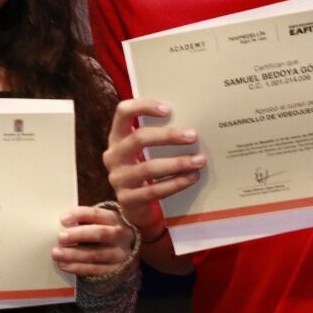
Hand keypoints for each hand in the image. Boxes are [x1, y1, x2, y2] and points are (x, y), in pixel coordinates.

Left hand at [51, 204, 134, 277]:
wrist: (122, 250)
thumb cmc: (102, 230)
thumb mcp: (97, 221)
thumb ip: (82, 219)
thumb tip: (62, 222)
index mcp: (115, 218)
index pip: (97, 214)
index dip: (80, 215)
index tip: (63, 219)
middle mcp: (121, 235)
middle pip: (101, 234)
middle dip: (79, 235)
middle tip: (60, 238)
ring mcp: (121, 254)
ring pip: (97, 254)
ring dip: (74, 254)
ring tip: (57, 254)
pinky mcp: (116, 270)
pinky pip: (96, 270)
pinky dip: (78, 268)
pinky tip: (64, 265)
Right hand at [101, 98, 205, 231]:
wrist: (134, 206)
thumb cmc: (144, 170)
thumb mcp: (143, 151)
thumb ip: (157, 137)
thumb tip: (189, 124)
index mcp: (117, 137)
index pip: (123, 112)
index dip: (143, 107)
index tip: (168, 109)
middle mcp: (113, 155)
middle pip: (138, 138)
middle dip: (168, 136)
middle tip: (192, 136)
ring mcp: (118, 178)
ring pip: (149, 167)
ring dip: (177, 163)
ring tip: (199, 160)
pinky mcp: (127, 198)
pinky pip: (154, 190)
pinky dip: (176, 183)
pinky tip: (192, 177)